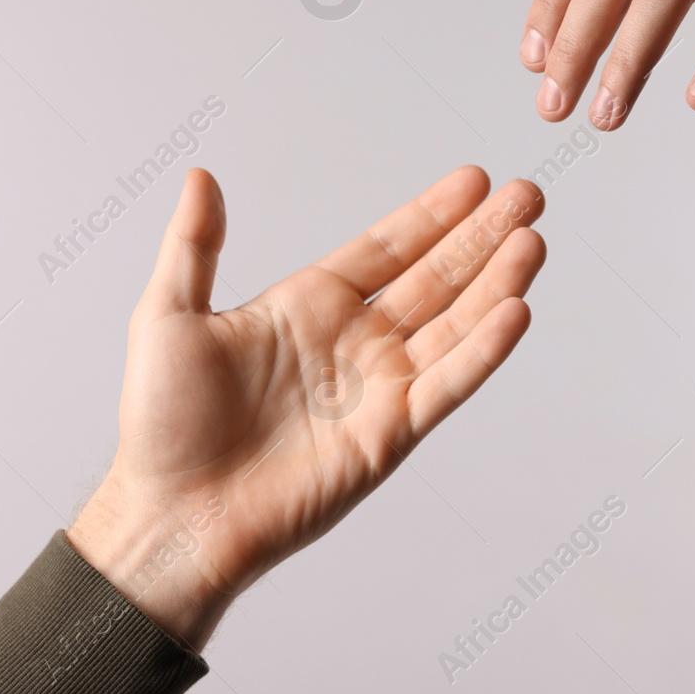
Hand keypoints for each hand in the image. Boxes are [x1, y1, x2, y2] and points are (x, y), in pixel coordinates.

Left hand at [68, 166, 545, 648]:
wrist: (172, 516)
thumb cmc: (161, 427)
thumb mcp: (167, 317)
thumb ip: (194, 246)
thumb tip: (200, 177)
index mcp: (308, 306)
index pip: (387, 248)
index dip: (432, 214)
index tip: (474, 180)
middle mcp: (353, 342)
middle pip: (435, 277)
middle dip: (482, 236)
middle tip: (526, 196)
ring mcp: (377, 388)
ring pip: (454, 324)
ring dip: (496, 283)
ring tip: (533, 242)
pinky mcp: (389, 434)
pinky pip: (447, 384)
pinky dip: (483, 350)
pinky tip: (515, 311)